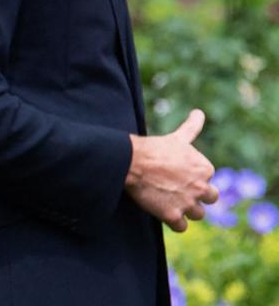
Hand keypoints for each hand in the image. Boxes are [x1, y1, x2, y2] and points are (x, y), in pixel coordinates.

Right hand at [125, 109, 217, 231]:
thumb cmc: (153, 148)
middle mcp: (201, 187)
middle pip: (209, 198)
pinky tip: (163, 211)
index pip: (208, 179)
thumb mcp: (177, 138)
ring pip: (197, 214)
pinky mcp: (173, 216)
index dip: (193, 178)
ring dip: (186, 210)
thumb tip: (199, 112)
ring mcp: (188, 203)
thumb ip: (192, 127)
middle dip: (196, 196)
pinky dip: (174, 222)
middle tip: (177, 190)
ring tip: (169, 200)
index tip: (177, 174)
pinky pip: (182, 227)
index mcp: (205, 168)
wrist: (131, 161)